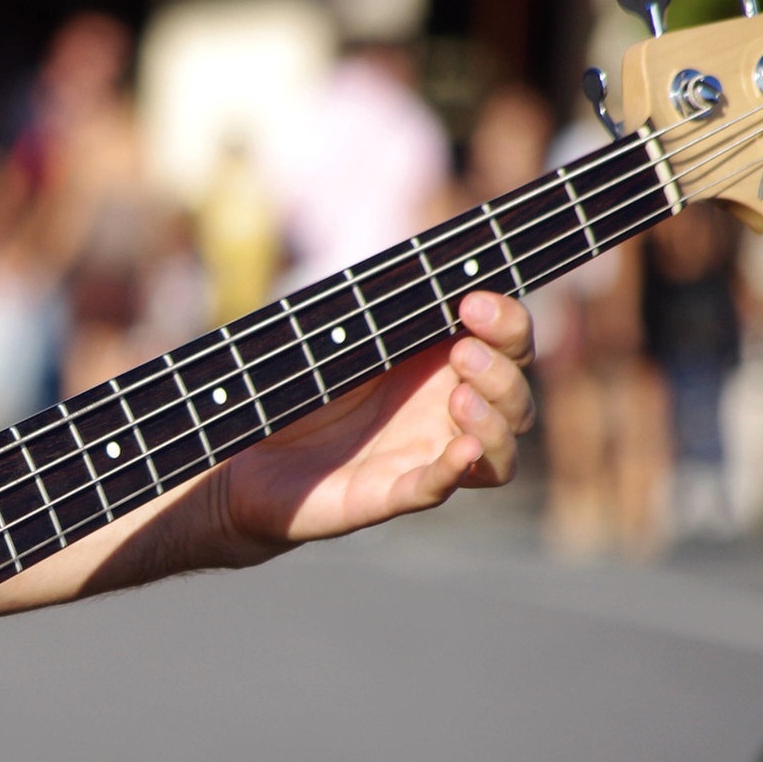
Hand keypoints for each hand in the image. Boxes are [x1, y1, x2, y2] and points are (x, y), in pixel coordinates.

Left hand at [214, 292, 535, 561]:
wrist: (247, 455)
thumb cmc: (302, 391)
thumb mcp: (338, 340)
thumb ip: (377, 309)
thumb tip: (409, 267)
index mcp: (440, 370)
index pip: (509, 348)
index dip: (509, 324)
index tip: (474, 302)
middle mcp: (443, 417)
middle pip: (515, 401)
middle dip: (501, 372)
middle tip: (462, 349)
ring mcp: (421, 458)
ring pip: (498, 456)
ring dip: (493, 423)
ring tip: (460, 397)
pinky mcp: (386, 494)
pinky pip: (435, 488)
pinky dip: (453, 470)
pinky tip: (462, 449)